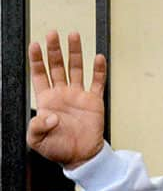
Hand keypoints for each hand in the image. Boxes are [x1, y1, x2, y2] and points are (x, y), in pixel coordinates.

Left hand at [28, 32, 106, 168]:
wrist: (81, 156)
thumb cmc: (58, 149)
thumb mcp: (37, 141)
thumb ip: (37, 127)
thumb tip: (50, 115)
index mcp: (47, 101)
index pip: (40, 75)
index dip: (37, 60)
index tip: (35, 45)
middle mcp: (62, 94)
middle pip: (57, 66)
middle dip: (55, 50)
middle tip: (53, 34)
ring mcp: (78, 95)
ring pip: (76, 68)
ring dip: (75, 53)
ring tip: (74, 36)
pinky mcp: (94, 100)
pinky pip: (97, 82)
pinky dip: (98, 70)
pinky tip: (98, 58)